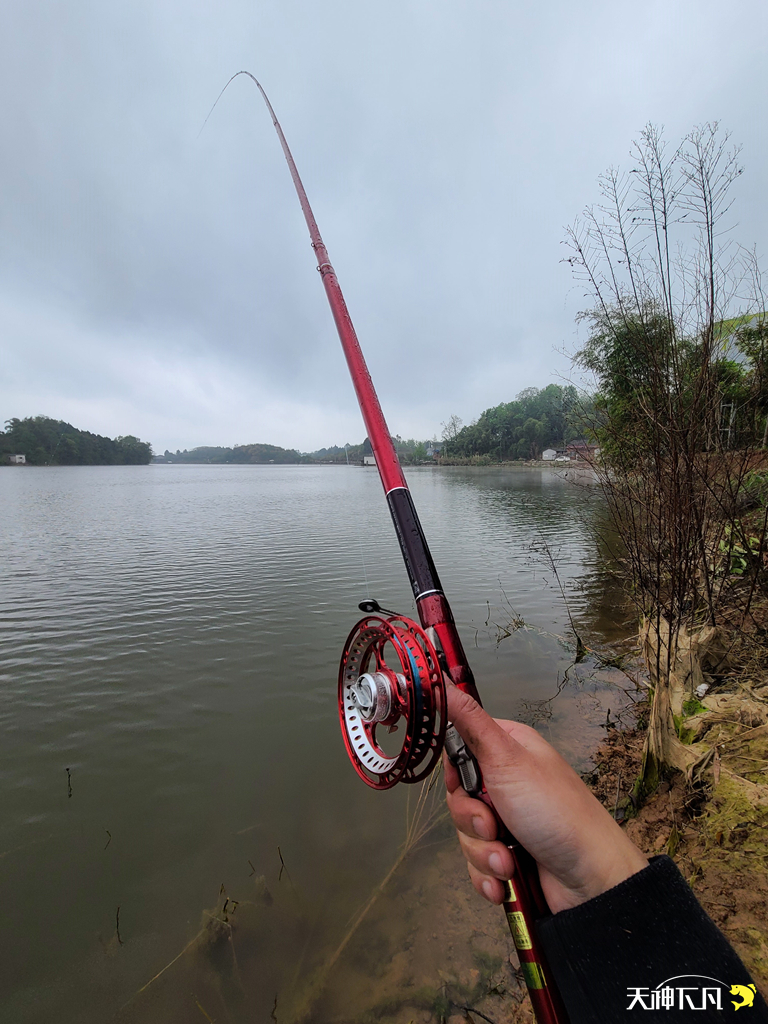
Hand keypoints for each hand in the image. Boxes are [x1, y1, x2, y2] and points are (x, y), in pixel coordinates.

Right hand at [444, 685, 647, 914]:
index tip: (462, 783)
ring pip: (466, 833)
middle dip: (472, 820)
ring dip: (483, 852)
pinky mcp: (508, 854)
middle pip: (458, 797)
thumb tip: (441, 681)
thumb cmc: (555, 810)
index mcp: (508, 749)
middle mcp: (507, 782)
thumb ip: (469, 721)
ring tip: (508, 860)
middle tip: (493, 825)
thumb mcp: (507, 759)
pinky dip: (488, 875)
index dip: (454, 772)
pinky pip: (477, 863)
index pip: (459, 749)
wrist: (591, 879)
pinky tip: (504, 881)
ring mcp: (508, 820)